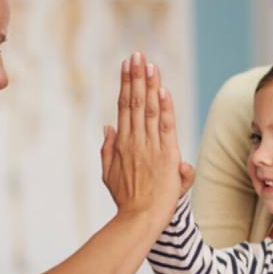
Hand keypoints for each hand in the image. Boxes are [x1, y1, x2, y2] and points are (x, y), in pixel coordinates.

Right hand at [99, 52, 183, 221]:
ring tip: (148, 64)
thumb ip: (108, 149)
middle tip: (137, 54)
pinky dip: (164, 108)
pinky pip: (164, 126)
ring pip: (148, 109)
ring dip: (149, 85)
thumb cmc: (127, 200)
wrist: (140, 218)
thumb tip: (107, 126)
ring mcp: (149, 146)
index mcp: (122, 143)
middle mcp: (134, 140)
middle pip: (134, 102)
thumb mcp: (109, 174)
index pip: (124, 106)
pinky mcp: (165, 155)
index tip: (127, 65)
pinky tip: (162, 90)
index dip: (127, 84)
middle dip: (136, 76)